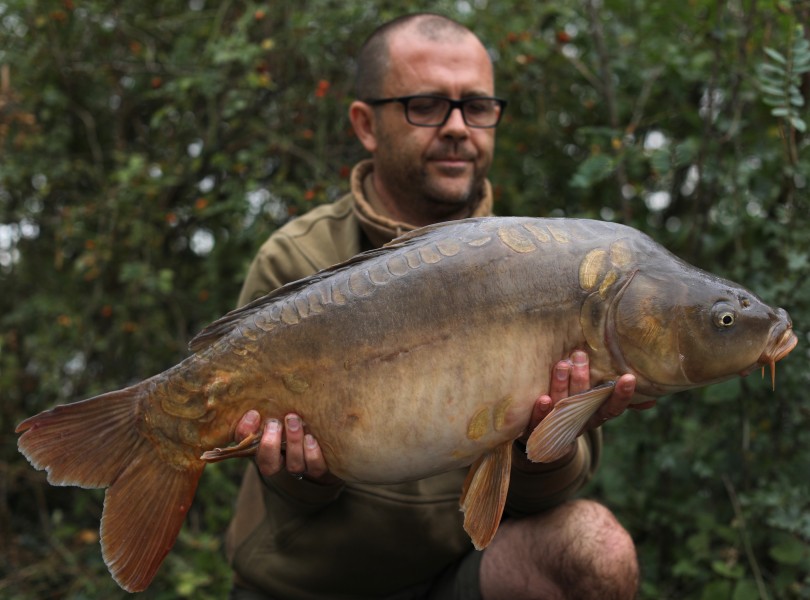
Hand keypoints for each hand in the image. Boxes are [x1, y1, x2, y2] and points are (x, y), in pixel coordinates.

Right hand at [234, 410, 339, 483]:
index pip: (245, 443)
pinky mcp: (318, 467)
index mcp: (261, 445)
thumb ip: (270, 402)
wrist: (321, 435)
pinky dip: (312, 454)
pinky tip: (312, 438)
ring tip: (295, 421)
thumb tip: (267, 373)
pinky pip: (315, 468)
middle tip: (275, 424)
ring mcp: (299, 465)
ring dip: (293, 443)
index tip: (253, 413)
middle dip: (269, 444)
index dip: (245, 432)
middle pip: (268, 464)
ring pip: (293, 465)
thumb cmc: (292, 413)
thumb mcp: (277, 408)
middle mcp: (279, 461)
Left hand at [521, 350, 652, 440]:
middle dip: (583, 380)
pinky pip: (540, 421)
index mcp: (595, 416)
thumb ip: (618, 399)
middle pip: (583, 402)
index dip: (621, 395)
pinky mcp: (538, 429)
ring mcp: (558, 425)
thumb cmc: (575, 412)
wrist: (545, 441)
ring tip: (562, 365)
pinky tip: (544, 399)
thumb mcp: (598, 407)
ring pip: (562, 405)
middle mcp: (579, 421)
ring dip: (562, 386)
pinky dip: (542, 411)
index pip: (612, 407)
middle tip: (581, 356)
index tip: (629, 378)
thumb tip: (654, 399)